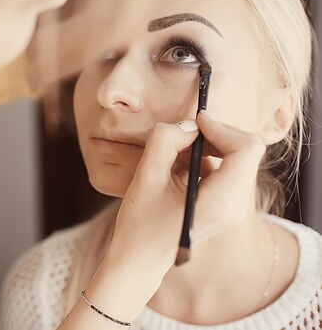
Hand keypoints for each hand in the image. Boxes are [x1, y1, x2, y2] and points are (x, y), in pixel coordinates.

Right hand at [60, 113, 265, 328]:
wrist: (138, 261)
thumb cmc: (139, 225)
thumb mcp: (146, 177)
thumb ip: (165, 141)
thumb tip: (186, 125)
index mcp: (221, 201)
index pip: (246, 149)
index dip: (222, 128)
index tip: (194, 124)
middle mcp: (233, 205)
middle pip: (244, 151)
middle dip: (214, 136)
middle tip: (181, 136)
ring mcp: (230, 207)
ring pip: (233, 159)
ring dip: (205, 148)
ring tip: (173, 158)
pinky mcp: (222, 206)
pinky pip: (222, 171)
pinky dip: (201, 162)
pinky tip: (175, 173)